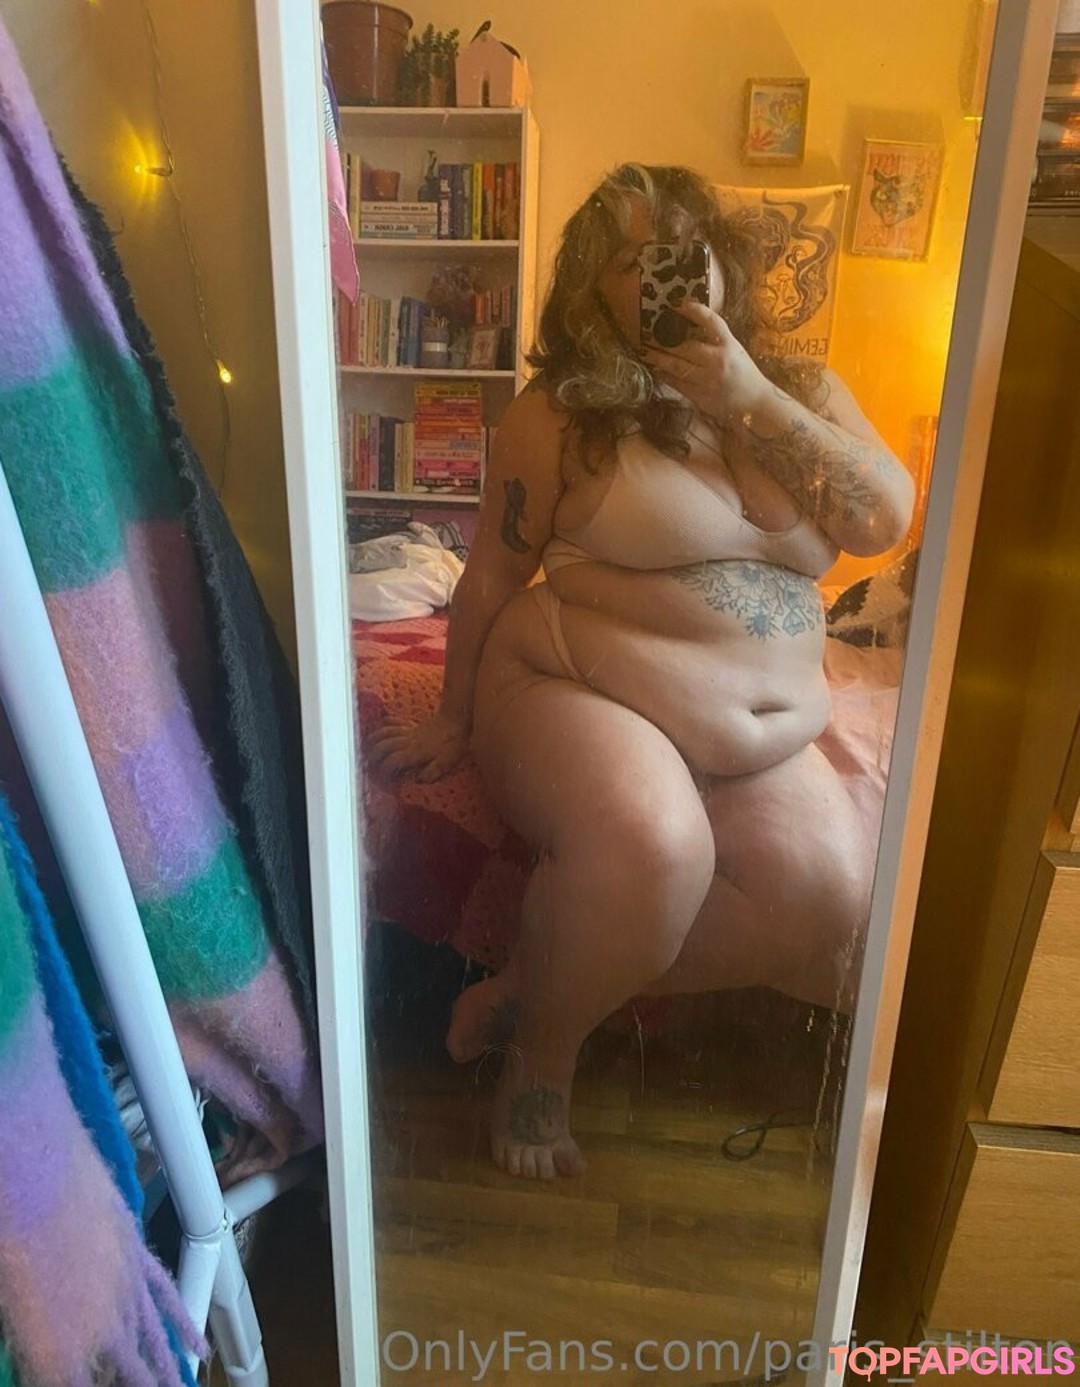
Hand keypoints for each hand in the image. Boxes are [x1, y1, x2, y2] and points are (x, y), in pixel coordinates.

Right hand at [366, 710, 469, 781]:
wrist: (457, 719)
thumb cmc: (453, 743)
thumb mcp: (447, 762)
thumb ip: (432, 773)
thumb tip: (417, 781)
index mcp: (415, 753)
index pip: (393, 761)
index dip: (384, 770)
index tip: (381, 779)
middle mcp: (407, 742)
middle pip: (383, 746)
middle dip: (373, 756)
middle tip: (367, 765)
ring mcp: (408, 731)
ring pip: (385, 732)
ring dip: (374, 740)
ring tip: (366, 748)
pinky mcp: (411, 724)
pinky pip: (393, 721)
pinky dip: (384, 724)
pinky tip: (380, 728)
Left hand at [642, 301, 768, 421]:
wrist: (755, 402)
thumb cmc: (745, 374)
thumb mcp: (735, 350)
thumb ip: (716, 340)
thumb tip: (690, 328)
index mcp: (730, 345)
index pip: (711, 322)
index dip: (695, 311)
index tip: (679, 305)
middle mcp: (718, 360)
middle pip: (686, 347)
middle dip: (665, 341)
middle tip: (649, 334)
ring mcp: (707, 379)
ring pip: (677, 366)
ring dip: (658, 358)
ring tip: (645, 352)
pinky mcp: (700, 395)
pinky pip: (677, 384)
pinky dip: (665, 376)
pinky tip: (656, 370)